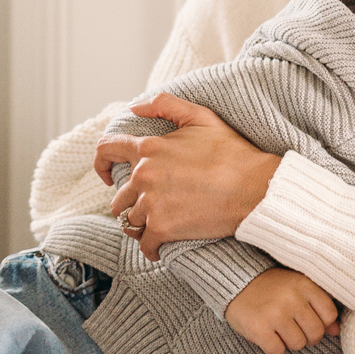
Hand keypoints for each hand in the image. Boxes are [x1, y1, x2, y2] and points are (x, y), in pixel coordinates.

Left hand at [97, 95, 280, 260]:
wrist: (254, 187)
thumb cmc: (233, 153)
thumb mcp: (201, 117)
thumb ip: (165, 104)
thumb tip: (135, 107)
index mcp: (148, 149)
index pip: (106, 150)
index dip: (100, 162)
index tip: (104, 173)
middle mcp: (143, 176)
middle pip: (119, 196)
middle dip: (130, 202)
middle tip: (148, 208)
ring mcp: (151, 204)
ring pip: (130, 221)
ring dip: (141, 225)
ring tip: (155, 228)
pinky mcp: (163, 228)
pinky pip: (145, 244)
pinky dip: (150, 248)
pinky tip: (159, 249)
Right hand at [224, 268, 339, 353]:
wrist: (234, 283)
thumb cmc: (271, 288)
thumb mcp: (297, 288)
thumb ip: (318, 306)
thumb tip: (336, 330)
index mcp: (304, 285)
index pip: (330, 314)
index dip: (323, 323)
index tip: (309, 320)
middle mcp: (292, 298)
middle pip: (316, 333)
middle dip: (307, 336)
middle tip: (293, 328)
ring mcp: (275, 314)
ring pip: (298, 344)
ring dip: (289, 342)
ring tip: (278, 329)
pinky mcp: (259, 328)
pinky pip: (278, 351)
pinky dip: (273, 347)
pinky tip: (267, 334)